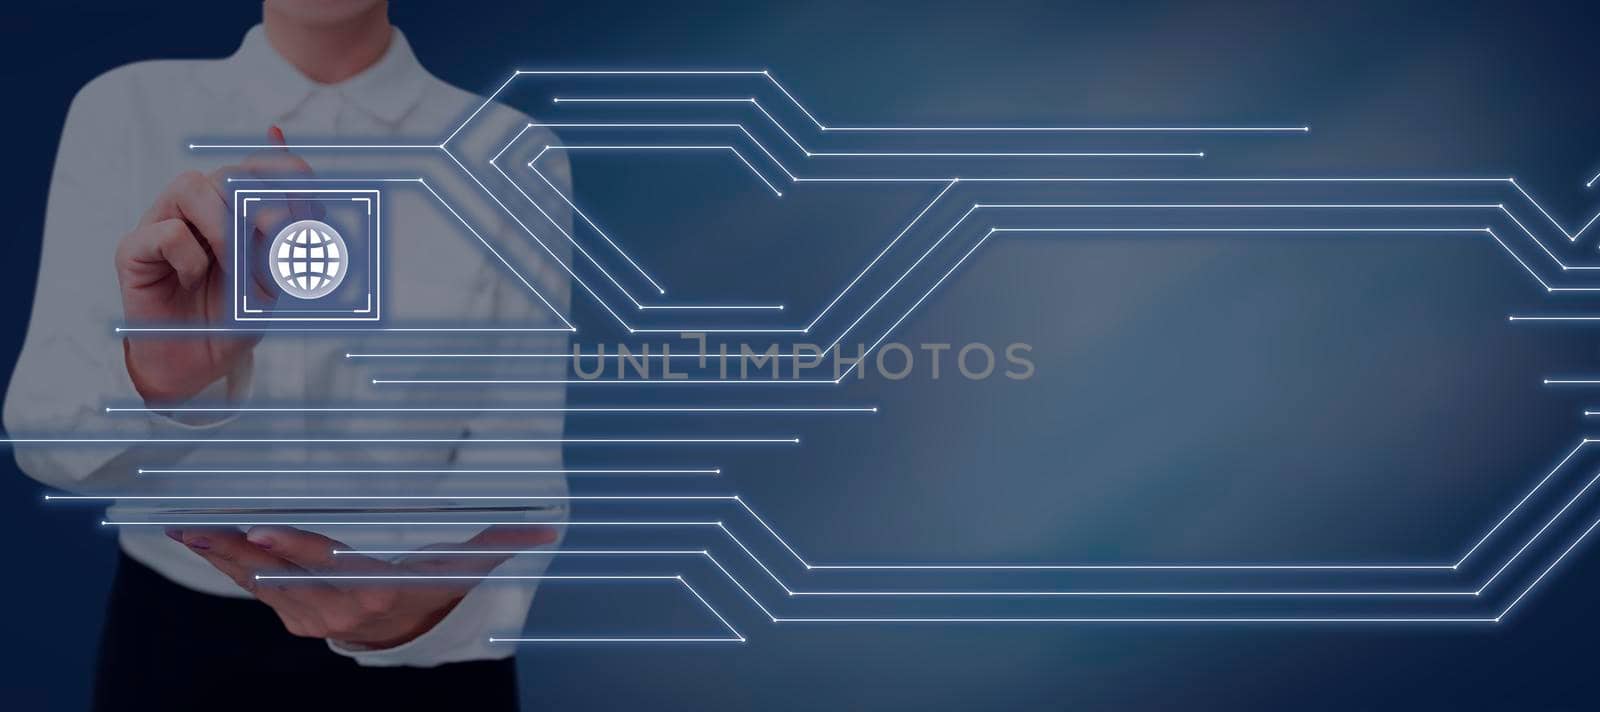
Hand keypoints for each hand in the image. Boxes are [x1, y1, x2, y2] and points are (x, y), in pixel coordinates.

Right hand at [116, 127, 311, 403]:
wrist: (196, 363)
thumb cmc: (230, 319)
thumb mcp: (272, 280)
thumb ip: (285, 244)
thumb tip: (314, 208)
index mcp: (234, 209)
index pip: (259, 167)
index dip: (288, 177)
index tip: (314, 211)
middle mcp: (199, 208)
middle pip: (229, 173)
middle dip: (264, 202)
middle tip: (280, 239)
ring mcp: (163, 222)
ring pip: (191, 186)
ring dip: (224, 226)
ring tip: (235, 267)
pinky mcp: (135, 249)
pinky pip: (167, 232)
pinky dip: (191, 258)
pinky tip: (193, 280)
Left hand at [168, 525, 558, 648]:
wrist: (404, 631)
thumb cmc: (432, 585)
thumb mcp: (464, 567)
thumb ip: (500, 542)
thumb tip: (547, 527)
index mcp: (371, 588)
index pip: (325, 563)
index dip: (291, 546)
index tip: (260, 528)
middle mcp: (333, 606)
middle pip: (277, 573)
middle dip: (236, 550)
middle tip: (200, 524)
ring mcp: (305, 614)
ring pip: (256, 580)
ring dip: (219, 554)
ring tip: (185, 526)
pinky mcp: (286, 613)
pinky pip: (250, 585)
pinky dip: (222, 562)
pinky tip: (197, 537)